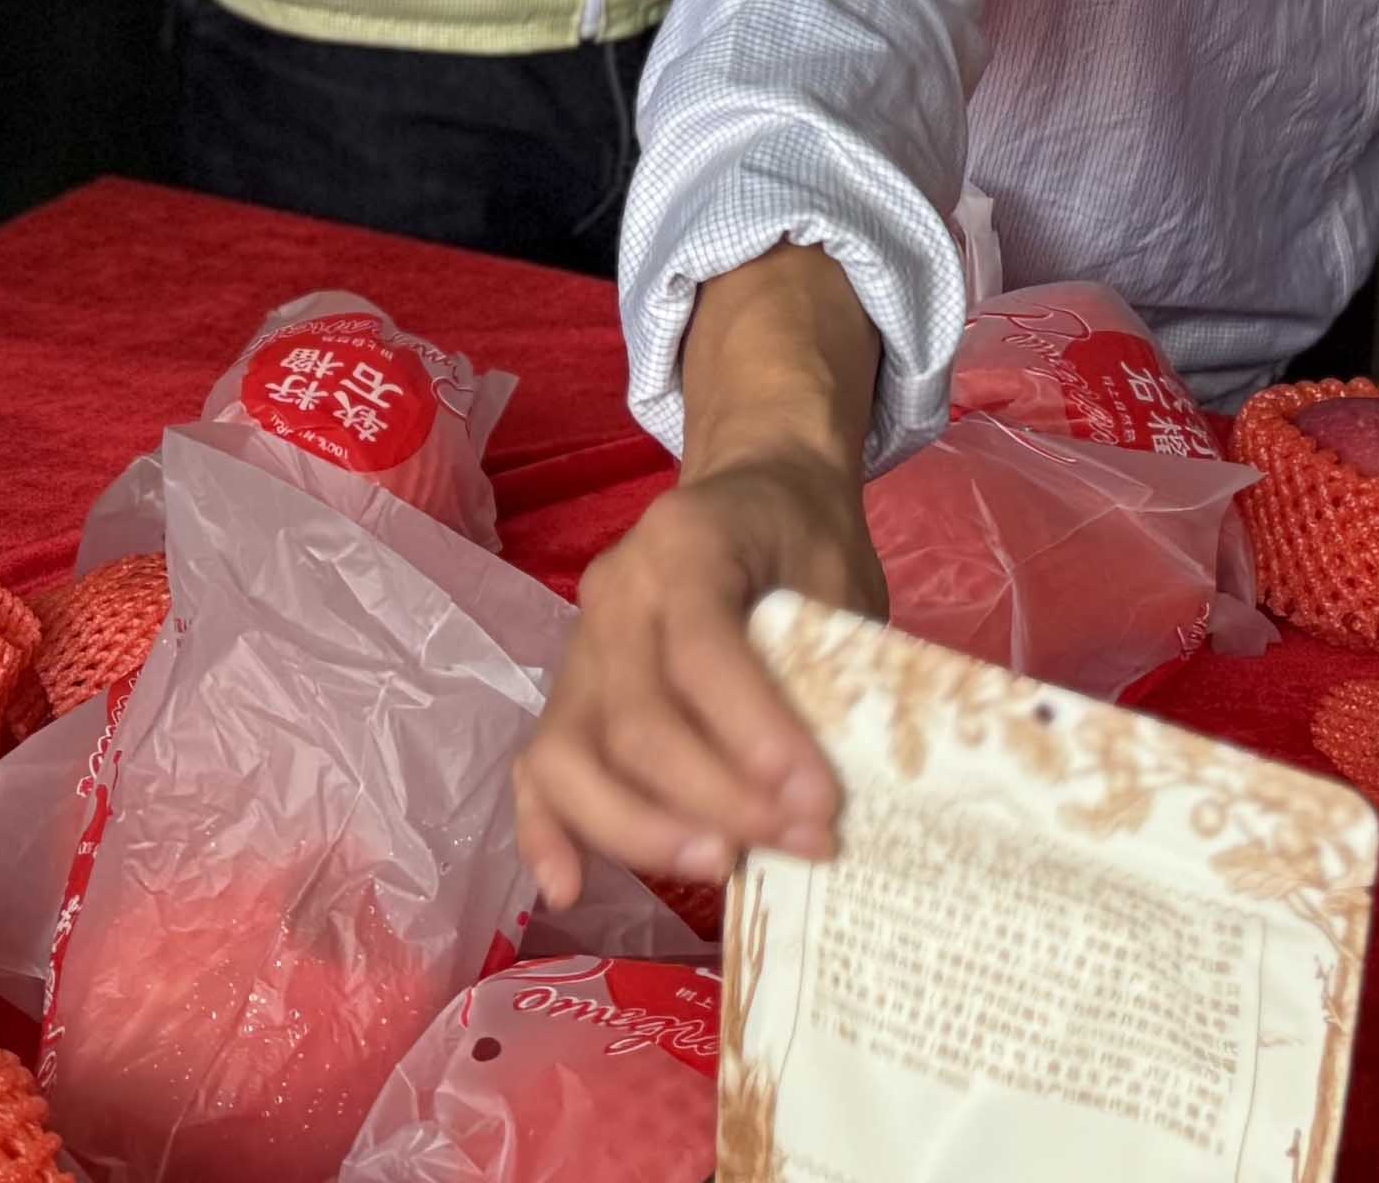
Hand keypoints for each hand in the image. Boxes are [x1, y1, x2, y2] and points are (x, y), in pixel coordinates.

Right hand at [512, 443, 885, 906]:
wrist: (759, 491)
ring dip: (644, 831)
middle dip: (720, 802)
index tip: (822, 803)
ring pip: (572, 755)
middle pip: (636, 723)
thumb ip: (831, 673)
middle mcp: (614, 594)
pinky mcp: (567, 695)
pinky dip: (546, 830)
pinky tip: (571, 887)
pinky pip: (536, 767)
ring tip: (722, 867)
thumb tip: (830, 800)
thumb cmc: (808, 545)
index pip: (705, 655)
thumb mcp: (841, 584)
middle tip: (802, 843)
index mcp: (683, 545)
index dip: (760, 740)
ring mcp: (578, 647)